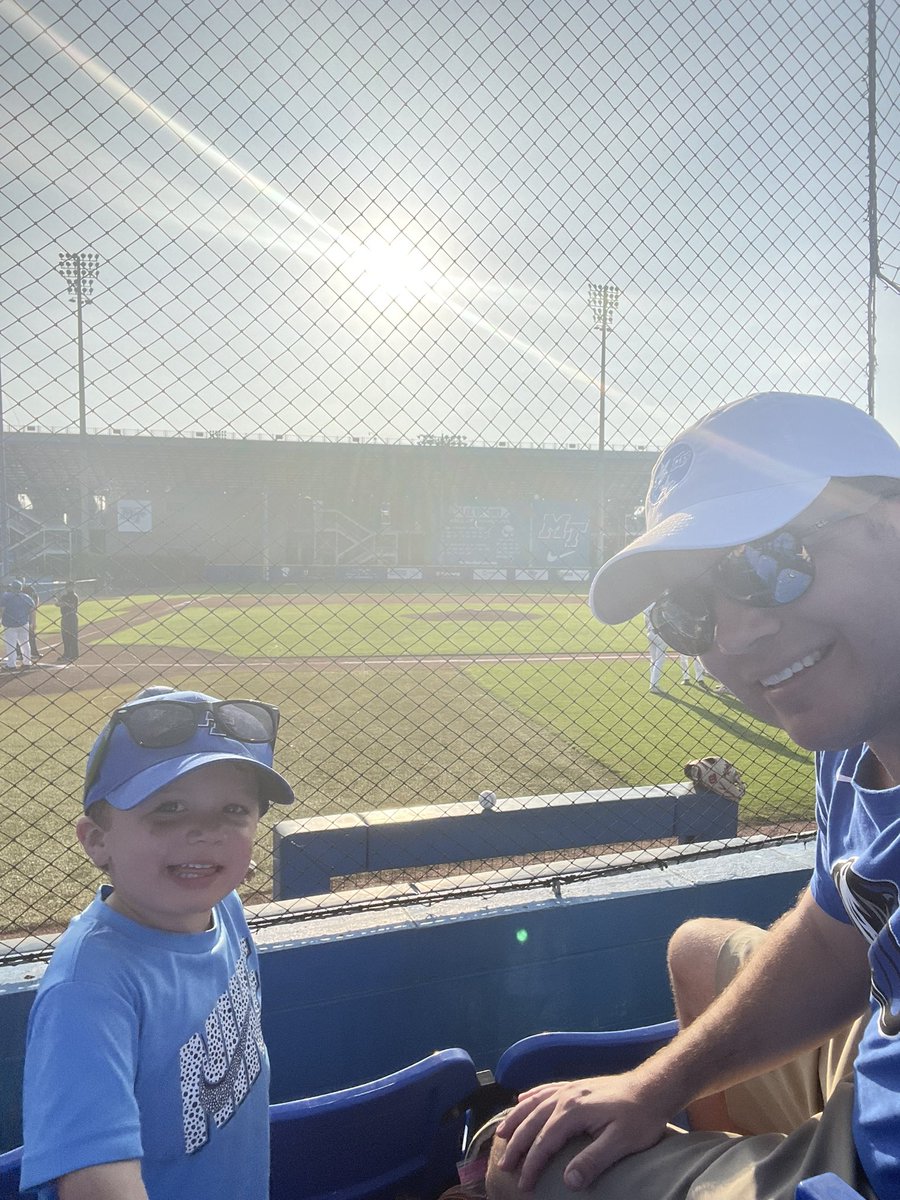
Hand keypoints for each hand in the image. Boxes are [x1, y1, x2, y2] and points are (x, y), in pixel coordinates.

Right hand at [494, 1072, 669, 1191]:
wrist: (654, 1088)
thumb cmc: (640, 1118)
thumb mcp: (621, 1143)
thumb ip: (593, 1161)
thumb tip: (567, 1181)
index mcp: (573, 1111)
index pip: (544, 1142)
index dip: (532, 1164)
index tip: (523, 1185)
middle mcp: (566, 1096)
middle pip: (532, 1121)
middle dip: (516, 1144)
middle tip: (504, 1166)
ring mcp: (570, 1088)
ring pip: (534, 1103)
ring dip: (516, 1119)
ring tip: (500, 1134)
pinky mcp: (577, 1085)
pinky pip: (546, 1089)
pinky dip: (531, 1096)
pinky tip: (522, 1099)